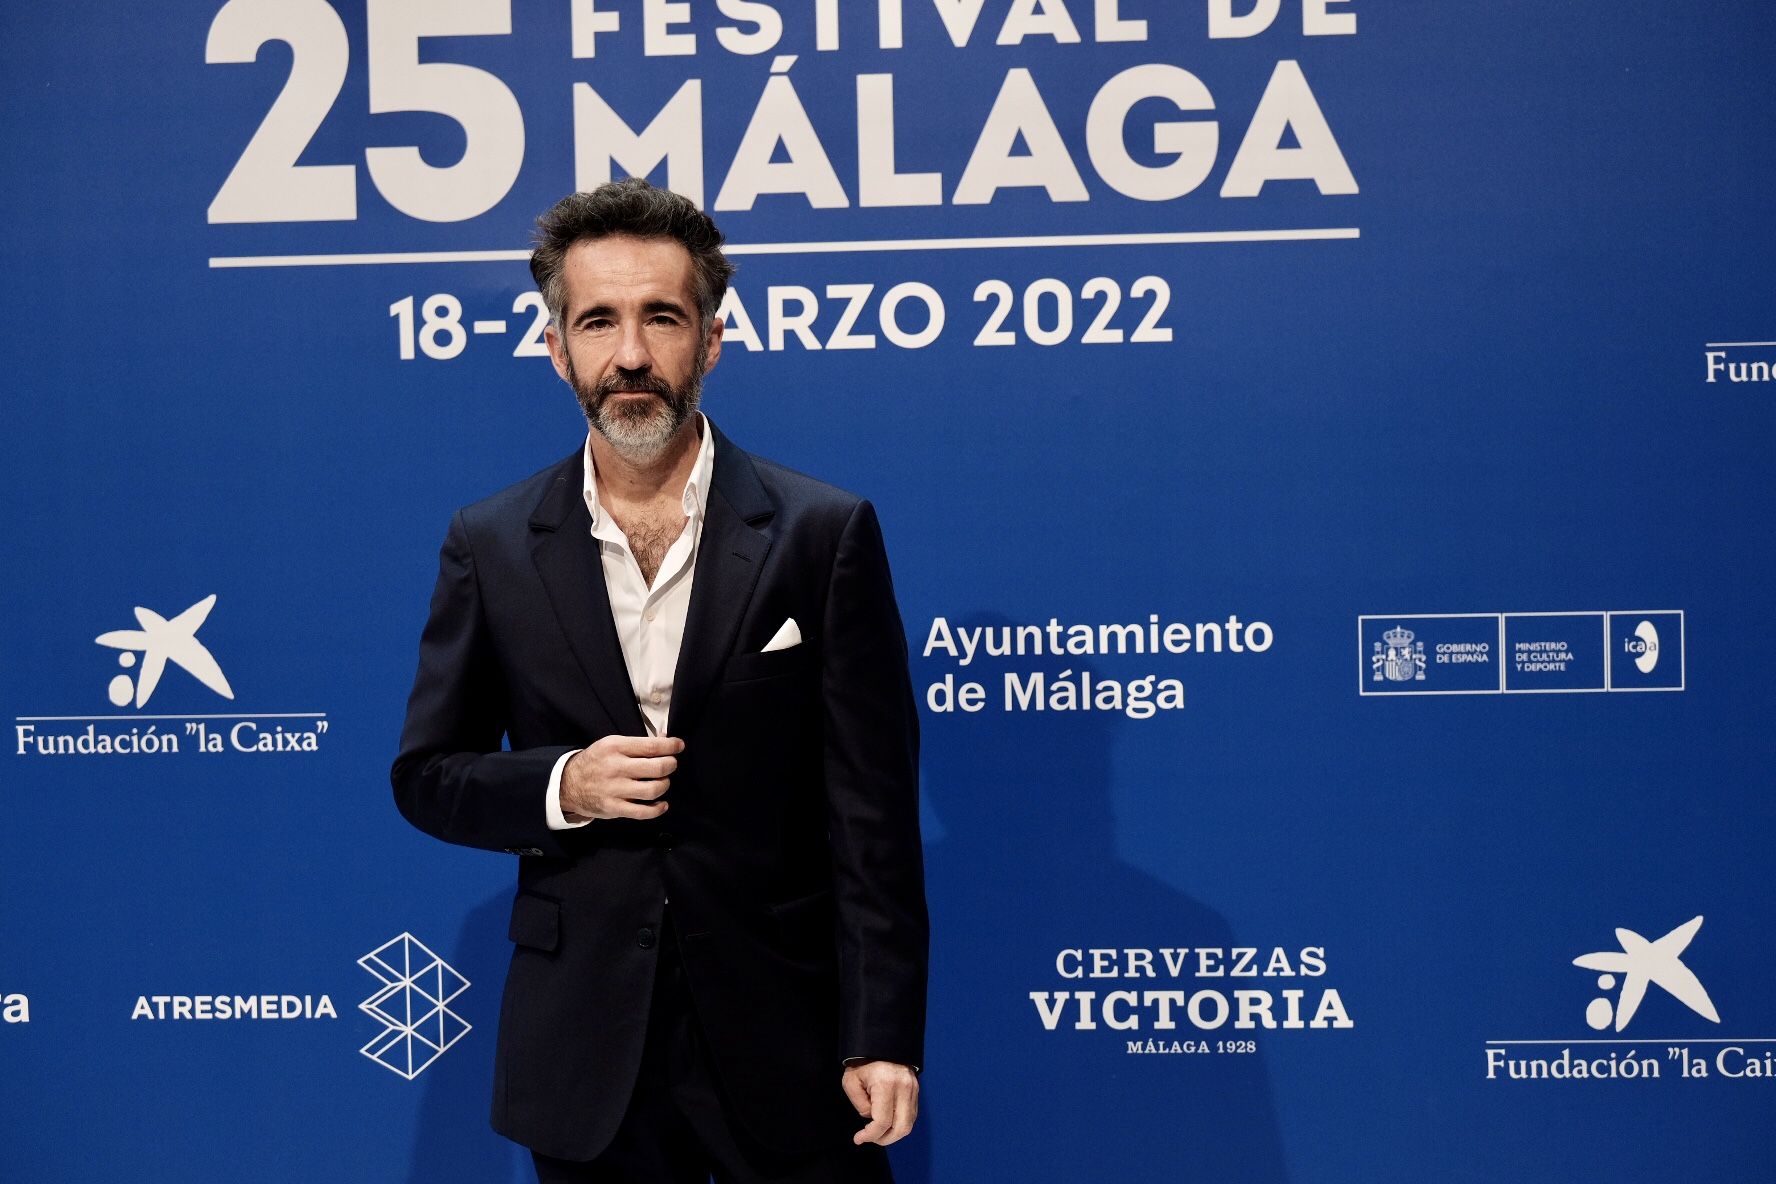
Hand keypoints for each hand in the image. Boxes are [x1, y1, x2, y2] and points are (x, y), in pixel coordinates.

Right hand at [559, 735, 681, 820]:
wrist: (568, 783)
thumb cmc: (596, 761)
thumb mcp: (611, 744)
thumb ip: (638, 744)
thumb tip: (666, 738)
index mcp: (615, 747)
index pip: (651, 746)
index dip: (671, 746)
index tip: (679, 746)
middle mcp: (616, 767)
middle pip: (657, 768)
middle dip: (671, 765)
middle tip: (671, 765)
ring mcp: (615, 789)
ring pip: (653, 790)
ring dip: (665, 785)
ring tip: (663, 782)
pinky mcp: (614, 808)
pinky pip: (643, 812)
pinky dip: (658, 809)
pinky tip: (662, 804)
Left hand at [841, 1061, 918, 1145]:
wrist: (881, 1042)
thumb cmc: (862, 1062)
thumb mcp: (851, 1082)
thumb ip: (860, 1105)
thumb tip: (871, 1118)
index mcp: (886, 1084)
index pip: (882, 1122)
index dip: (870, 1135)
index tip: (859, 1138)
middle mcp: (904, 1088)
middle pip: (901, 1128)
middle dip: (884, 1139)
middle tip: (871, 1138)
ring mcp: (913, 1088)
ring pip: (909, 1124)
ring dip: (893, 1133)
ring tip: (878, 1131)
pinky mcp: (916, 1089)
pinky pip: (911, 1115)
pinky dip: (899, 1123)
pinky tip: (887, 1121)